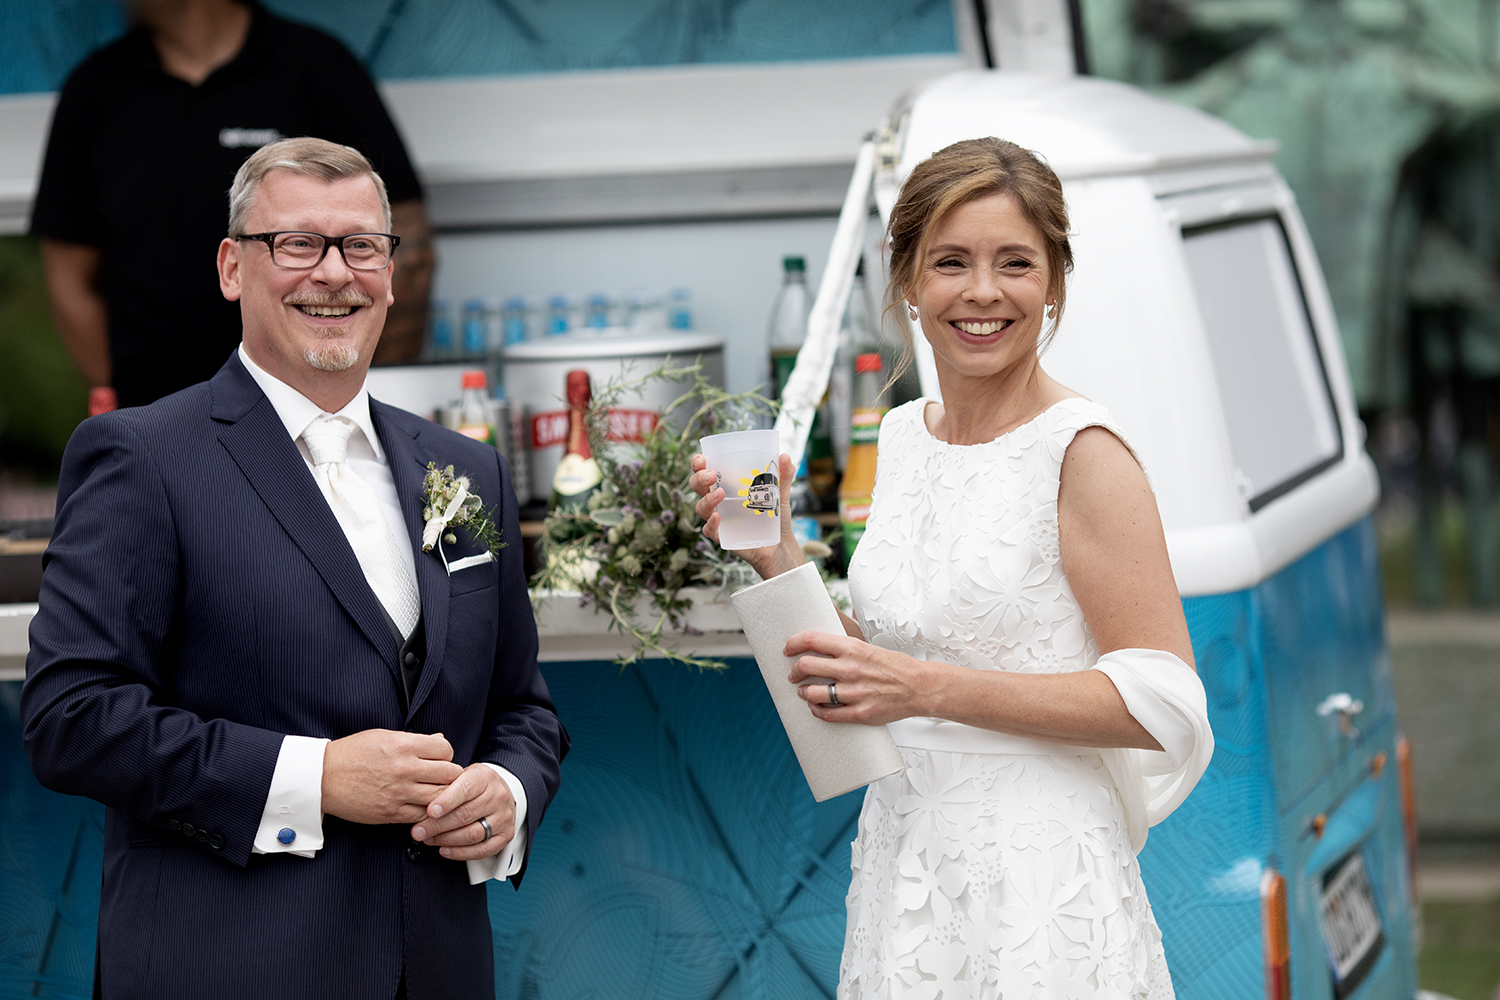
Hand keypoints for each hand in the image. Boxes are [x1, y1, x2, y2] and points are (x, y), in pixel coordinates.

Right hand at [321, 729, 463, 825]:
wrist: (322, 778)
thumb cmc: (351, 753)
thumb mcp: (383, 736)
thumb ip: (414, 740)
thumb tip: (440, 740)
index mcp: (403, 746)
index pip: (445, 749)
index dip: (446, 753)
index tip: (440, 758)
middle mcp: (404, 769)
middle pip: (450, 773)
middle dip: (451, 774)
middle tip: (444, 777)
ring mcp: (399, 793)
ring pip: (441, 797)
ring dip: (443, 795)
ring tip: (436, 792)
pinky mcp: (391, 812)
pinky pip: (422, 815)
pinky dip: (427, 811)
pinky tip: (423, 806)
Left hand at [410, 763, 515, 860]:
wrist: (500, 791)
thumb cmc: (473, 785)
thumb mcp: (460, 775)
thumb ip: (444, 786)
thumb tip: (420, 803)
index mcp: (485, 777)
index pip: (465, 789)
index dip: (446, 801)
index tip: (429, 811)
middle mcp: (498, 796)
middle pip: (465, 815)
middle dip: (438, 825)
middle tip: (418, 831)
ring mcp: (504, 817)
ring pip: (472, 834)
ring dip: (446, 840)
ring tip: (428, 840)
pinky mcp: (506, 835)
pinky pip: (482, 850)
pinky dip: (461, 853)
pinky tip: (444, 850)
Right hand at [689, 451, 803, 580]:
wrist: (780, 543)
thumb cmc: (776, 515)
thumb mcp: (782, 493)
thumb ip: (784, 475)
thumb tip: (785, 456)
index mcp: (727, 485)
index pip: (705, 470)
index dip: (698, 464)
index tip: (701, 459)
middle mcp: (719, 500)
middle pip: (697, 487)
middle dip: (699, 478)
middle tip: (710, 475)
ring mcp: (718, 518)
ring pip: (701, 507)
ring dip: (707, 499)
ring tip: (720, 494)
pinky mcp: (722, 535)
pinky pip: (709, 529)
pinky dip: (711, 523)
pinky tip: (717, 517)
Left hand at [785, 630, 941, 725]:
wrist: (920, 687)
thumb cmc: (897, 667)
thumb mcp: (869, 647)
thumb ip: (845, 647)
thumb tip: (822, 644)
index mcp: (852, 648)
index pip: (811, 640)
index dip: (793, 643)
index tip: (788, 649)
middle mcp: (850, 669)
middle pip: (805, 666)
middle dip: (794, 671)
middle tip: (793, 674)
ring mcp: (854, 692)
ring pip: (812, 693)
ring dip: (803, 692)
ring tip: (804, 692)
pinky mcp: (859, 713)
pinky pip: (827, 714)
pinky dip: (816, 710)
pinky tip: (816, 707)